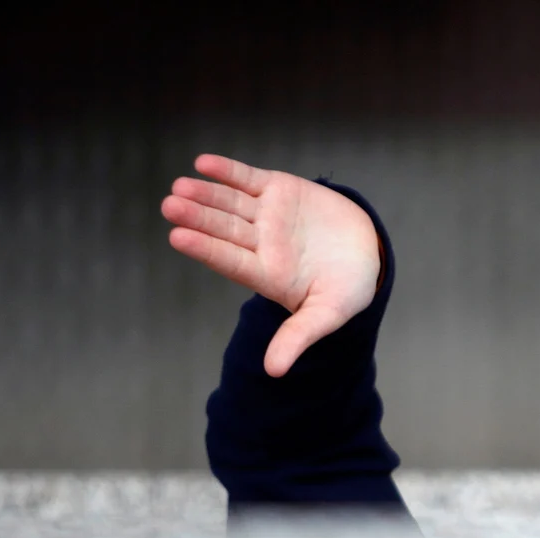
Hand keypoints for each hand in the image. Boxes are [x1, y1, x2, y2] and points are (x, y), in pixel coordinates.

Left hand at [161, 154, 382, 376]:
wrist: (369, 251)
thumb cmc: (348, 287)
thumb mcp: (328, 314)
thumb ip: (299, 336)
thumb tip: (273, 371)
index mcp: (267, 273)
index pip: (230, 260)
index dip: (206, 248)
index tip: (178, 237)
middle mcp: (261, 244)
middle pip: (224, 229)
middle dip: (198, 217)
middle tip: (171, 206)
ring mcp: (267, 215)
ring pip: (230, 203)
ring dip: (206, 193)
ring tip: (181, 185)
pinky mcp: (279, 190)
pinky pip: (248, 179)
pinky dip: (227, 171)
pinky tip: (204, 164)